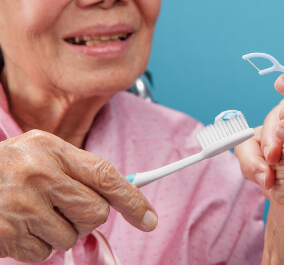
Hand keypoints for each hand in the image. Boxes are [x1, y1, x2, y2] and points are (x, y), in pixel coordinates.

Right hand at [0, 130, 157, 262]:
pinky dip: (37, 246)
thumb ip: (79, 171)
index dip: (133, 200)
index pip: (106, 176)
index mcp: (52, 150)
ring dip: (59, 232)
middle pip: (96, 213)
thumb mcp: (42, 154)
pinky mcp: (9, 235)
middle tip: (65, 208)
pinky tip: (21, 227)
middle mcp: (39, 175)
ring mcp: (22, 206)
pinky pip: (45, 253)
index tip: (149, 219)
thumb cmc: (9, 168)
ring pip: (72, 237)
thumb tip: (116, 197)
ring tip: (35, 213)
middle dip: (87, 217)